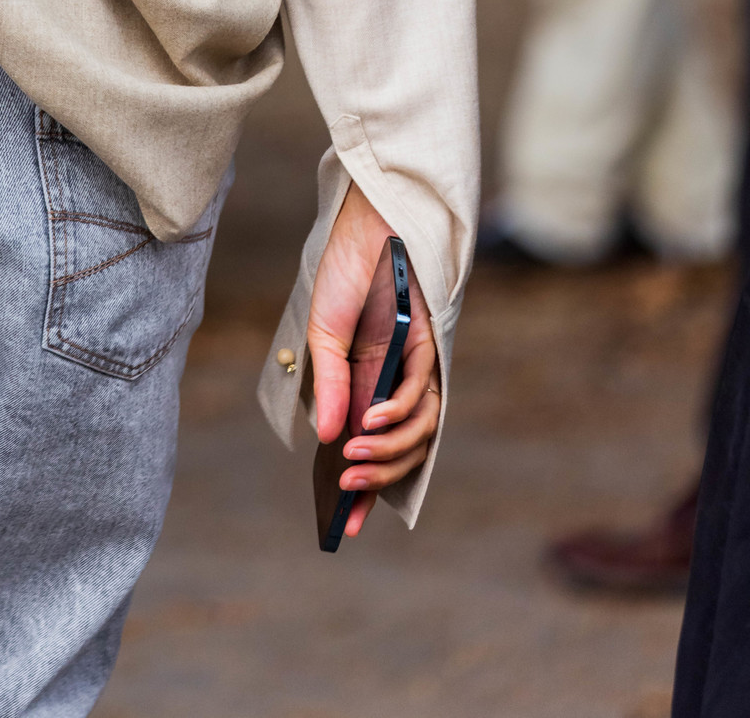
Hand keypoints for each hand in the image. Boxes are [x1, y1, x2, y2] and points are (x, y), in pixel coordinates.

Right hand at [307, 180, 440, 539]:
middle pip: (402, 450)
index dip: (363, 490)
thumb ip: (329, 384)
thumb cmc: (342, 274)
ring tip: (354, 459)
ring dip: (387, 452)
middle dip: (375, 477)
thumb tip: (331, 439)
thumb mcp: (321, 333)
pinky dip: (398, 412)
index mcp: (367, 383)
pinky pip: (422, 393)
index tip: (344, 527)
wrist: (365, 223)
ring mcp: (414, 367)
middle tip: (347, 488)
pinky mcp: (428, 346)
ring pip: (418, 432)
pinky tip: (371, 419)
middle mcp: (396, 381)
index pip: (372, 447)